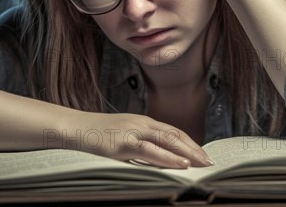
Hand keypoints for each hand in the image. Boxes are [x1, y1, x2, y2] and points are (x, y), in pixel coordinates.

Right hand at [64, 111, 212, 168]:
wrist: (75, 127)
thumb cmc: (97, 134)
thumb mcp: (122, 134)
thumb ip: (140, 143)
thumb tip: (158, 158)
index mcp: (142, 121)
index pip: (172, 131)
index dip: (189, 142)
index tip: (203, 153)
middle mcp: (141, 123)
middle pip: (174, 135)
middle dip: (194, 148)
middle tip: (210, 161)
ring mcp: (132, 132)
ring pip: (167, 141)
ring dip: (187, 153)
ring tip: (201, 163)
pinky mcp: (123, 143)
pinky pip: (150, 151)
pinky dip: (168, 158)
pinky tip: (180, 164)